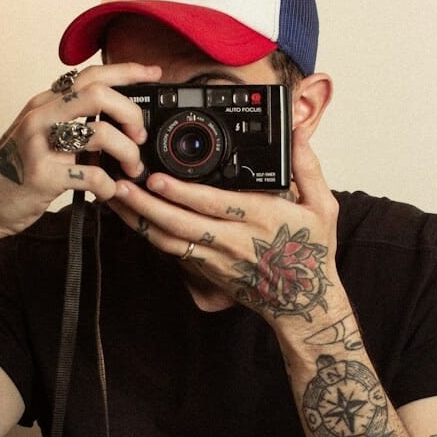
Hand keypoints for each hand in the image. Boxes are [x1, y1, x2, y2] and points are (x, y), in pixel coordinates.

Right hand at [0, 64, 158, 240]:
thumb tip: (116, 123)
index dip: (127, 70)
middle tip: (138, 137)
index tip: (154, 73)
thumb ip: (70, 125)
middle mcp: (40, 116)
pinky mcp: (42, 176)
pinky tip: (108, 193)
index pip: (91, 74)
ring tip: (130, 170)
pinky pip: (92, 176)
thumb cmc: (16, 174)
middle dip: (131, 114)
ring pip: (101, 133)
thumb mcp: (41, 138)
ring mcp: (39, 145)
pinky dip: (110, 187)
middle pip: (99, 93)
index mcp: (45, 104)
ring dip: (127, 153)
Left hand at [107, 129, 340, 327]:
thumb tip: (298, 133)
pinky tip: (131, 219)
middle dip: (146, 205)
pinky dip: (149, 235)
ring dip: (139, 219)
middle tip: (120, 185)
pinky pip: (172, 253)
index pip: (213, 205)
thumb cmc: (312, 254)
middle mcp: (234, 240)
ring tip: (115, 197)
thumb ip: (307, 167)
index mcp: (260, 218)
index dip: (182, 193)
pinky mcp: (208, 271)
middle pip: (180, 223)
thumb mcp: (322, 207)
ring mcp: (217, 259)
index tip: (156, 178)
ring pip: (169, 240)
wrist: (303, 303)